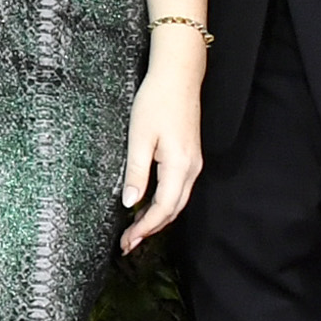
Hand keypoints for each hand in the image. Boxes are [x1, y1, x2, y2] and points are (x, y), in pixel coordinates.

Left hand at [119, 28, 207, 252]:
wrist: (178, 76)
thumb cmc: (156, 101)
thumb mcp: (139, 137)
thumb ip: (137, 172)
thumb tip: (130, 203)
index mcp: (180, 165)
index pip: (163, 208)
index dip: (145, 228)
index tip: (128, 241)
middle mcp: (191, 168)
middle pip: (173, 210)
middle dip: (150, 230)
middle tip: (127, 244)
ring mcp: (193, 163)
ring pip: (177, 202)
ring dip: (157, 219)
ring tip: (135, 232)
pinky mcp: (189, 157)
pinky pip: (178, 189)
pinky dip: (163, 204)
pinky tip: (147, 207)